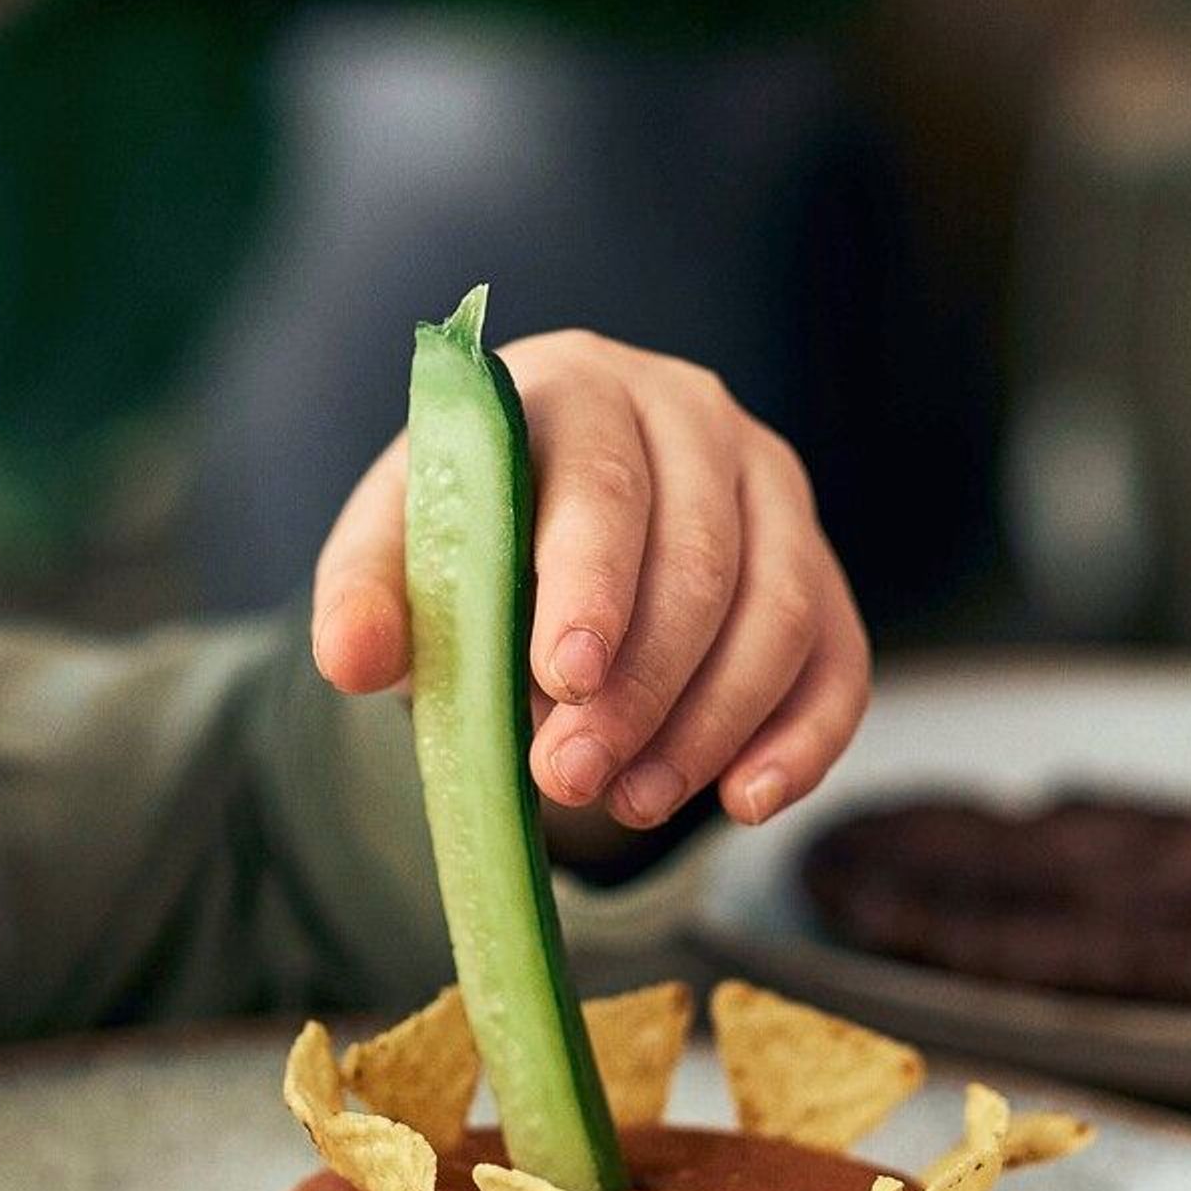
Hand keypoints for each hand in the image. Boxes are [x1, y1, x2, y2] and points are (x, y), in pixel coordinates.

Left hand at [307, 331, 869, 830]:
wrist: (532, 529)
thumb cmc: (464, 532)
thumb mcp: (394, 550)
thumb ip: (366, 593)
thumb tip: (352, 657)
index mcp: (577, 388)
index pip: (603, 481)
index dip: (590, 582)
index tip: (560, 680)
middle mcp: (690, 415)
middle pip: (700, 555)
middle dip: (640, 684)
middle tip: (570, 777)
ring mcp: (768, 486)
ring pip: (780, 609)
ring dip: (711, 723)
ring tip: (632, 802)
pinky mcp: (816, 562)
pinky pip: (837, 656)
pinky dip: (802, 738)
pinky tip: (743, 803)